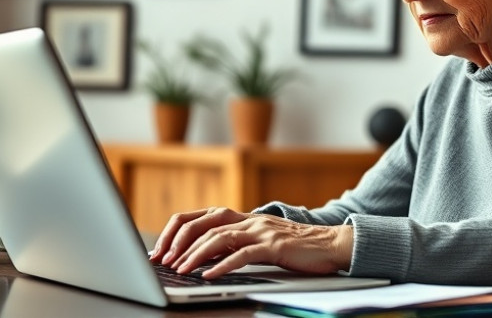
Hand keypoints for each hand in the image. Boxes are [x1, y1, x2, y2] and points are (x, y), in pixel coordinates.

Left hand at [148, 207, 353, 278]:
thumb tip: (202, 257)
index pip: (198, 216)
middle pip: (202, 223)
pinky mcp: (274, 246)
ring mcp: (261, 231)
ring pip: (218, 238)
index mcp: (241, 217)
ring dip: (195, 255)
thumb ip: (234, 243)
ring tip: (180, 270)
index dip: (176, 231)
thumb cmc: (295, 246)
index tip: (160, 250)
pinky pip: (243, 254)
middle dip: (178, 242)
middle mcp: (248, 219)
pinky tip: (209, 276)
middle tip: (163, 260)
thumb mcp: (259, 241)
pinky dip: (223, 265)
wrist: (330, 243)